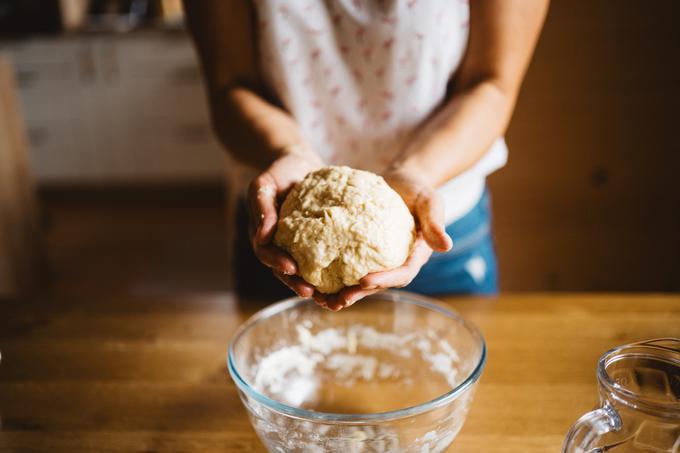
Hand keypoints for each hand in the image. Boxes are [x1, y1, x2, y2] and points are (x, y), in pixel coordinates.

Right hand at [247, 146, 322, 297]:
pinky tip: (349, 279)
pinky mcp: (318, 242)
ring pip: (305, 271)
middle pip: (285, 271)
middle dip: (297, 284)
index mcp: (264, 236)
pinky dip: (334, 271)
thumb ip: (261, 208)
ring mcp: (298, 246)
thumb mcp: (262, 185)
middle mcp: (280, 246)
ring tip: (331, 298)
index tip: (291, 269)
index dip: (277, 263)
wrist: (298, 164)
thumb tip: (264, 236)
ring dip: (316, 286)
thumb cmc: (278, 173)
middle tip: (311, 293)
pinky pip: (324, 258)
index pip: (267, 255)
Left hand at [312, 166, 451, 310]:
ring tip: (316, 298)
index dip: (384, 280)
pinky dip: (328, 274)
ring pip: (357, 282)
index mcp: (414, 257)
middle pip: (376, 286)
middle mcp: (394, 264)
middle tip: (335, 301)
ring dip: (338, 293)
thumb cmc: (418, 190)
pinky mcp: (359, 253)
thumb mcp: (430, 201)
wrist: (400, 182)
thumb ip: (436, 221)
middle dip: (356, 295)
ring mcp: (376, 261)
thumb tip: (446, 246)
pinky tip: (308, 276)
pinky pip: (343, 266)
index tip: (364, 281)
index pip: (401, 274)